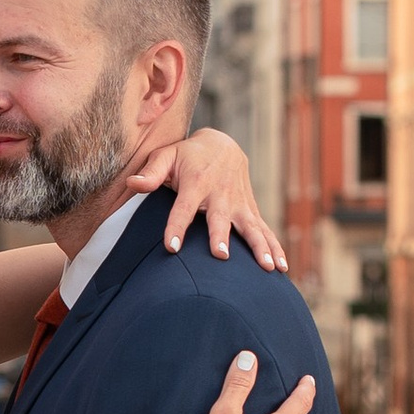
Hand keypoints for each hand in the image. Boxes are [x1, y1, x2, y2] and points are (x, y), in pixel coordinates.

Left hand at [129, 125, 286, 269]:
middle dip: (221, 236)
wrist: (223, 145)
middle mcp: (220, 194)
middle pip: (221, 219)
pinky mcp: (250, 210)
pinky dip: (274, 247)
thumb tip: (131, 184)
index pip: (183, 208)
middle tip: (221, 255)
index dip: (176, 226)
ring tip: (268, 267)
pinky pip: (264, 230)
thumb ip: (150, 173)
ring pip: (251, 227)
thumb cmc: (187, 156)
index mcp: (196, 183)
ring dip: (259, 247)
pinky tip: (281, 268)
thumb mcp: (166, 156)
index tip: (171, 247)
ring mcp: (239, 203)